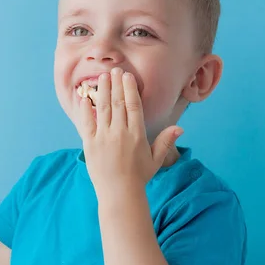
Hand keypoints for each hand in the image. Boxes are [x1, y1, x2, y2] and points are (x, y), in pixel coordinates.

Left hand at [74, 68, 182, 196]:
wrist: (119, 193)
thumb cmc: (139, 177)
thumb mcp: (155, 159)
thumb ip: (165, 141)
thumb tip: (180, 128)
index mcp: (137, 134)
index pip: (133, 105)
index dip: (130, 89)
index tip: (128, 76)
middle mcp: (120, 132)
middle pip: (117, 102)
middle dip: (116, 84)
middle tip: (115, 70)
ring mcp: (103, 137)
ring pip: (102, 108)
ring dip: (102, 90)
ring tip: (102, 77)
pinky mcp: (89, 143)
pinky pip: (86, 122)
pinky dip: (85, 108)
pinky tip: (84, 96)